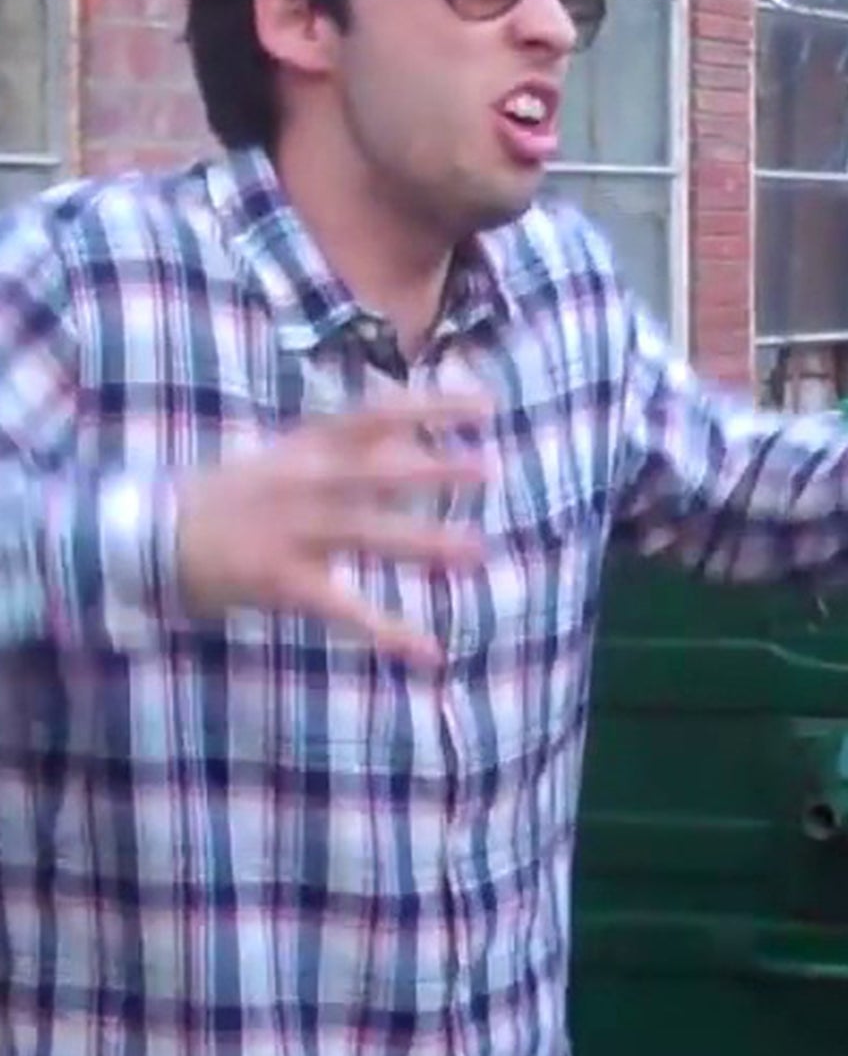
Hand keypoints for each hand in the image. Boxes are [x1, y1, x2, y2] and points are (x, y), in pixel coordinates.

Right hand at [175, 390, 494, 665]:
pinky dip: (388, 631)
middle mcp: (305, 482)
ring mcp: (294, 531)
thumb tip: (417, 432)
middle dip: (430, 471)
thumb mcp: (292, 454)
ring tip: (476, 549)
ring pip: (367, 534)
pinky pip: (344, 607)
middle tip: (487, 470)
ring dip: (423, 543)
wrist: (153, 535)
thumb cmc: (238, 491)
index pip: (378, 414)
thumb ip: (353, 446)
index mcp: (310, 445)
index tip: (485, 405)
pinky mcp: (284, 580)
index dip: (431, 406)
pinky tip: (428, 650)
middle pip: (374, 471)